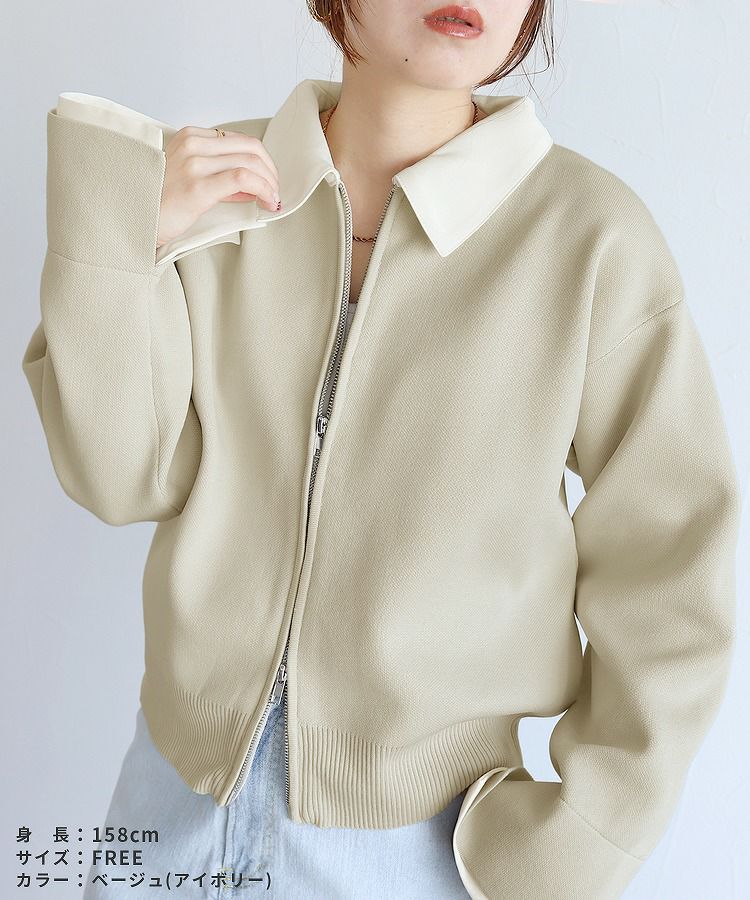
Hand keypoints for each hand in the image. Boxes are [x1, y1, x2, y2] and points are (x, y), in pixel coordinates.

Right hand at [156, 125, 280, 247]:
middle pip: (250, 147)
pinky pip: (243, 179)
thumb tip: (249, 185)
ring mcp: (194, 164)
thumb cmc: (159, 205)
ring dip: (270, 183)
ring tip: (273, 199)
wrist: (134, 220)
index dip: (260, 160)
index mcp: (189, 137)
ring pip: (250, 162)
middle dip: (270, 170)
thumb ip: (218, 176)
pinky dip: (263, 189)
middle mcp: (192, 145)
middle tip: (275, 190)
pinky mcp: (198, 186)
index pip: (238, 140)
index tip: (267, 180)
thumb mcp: (189, 179)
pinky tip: (267, 201)